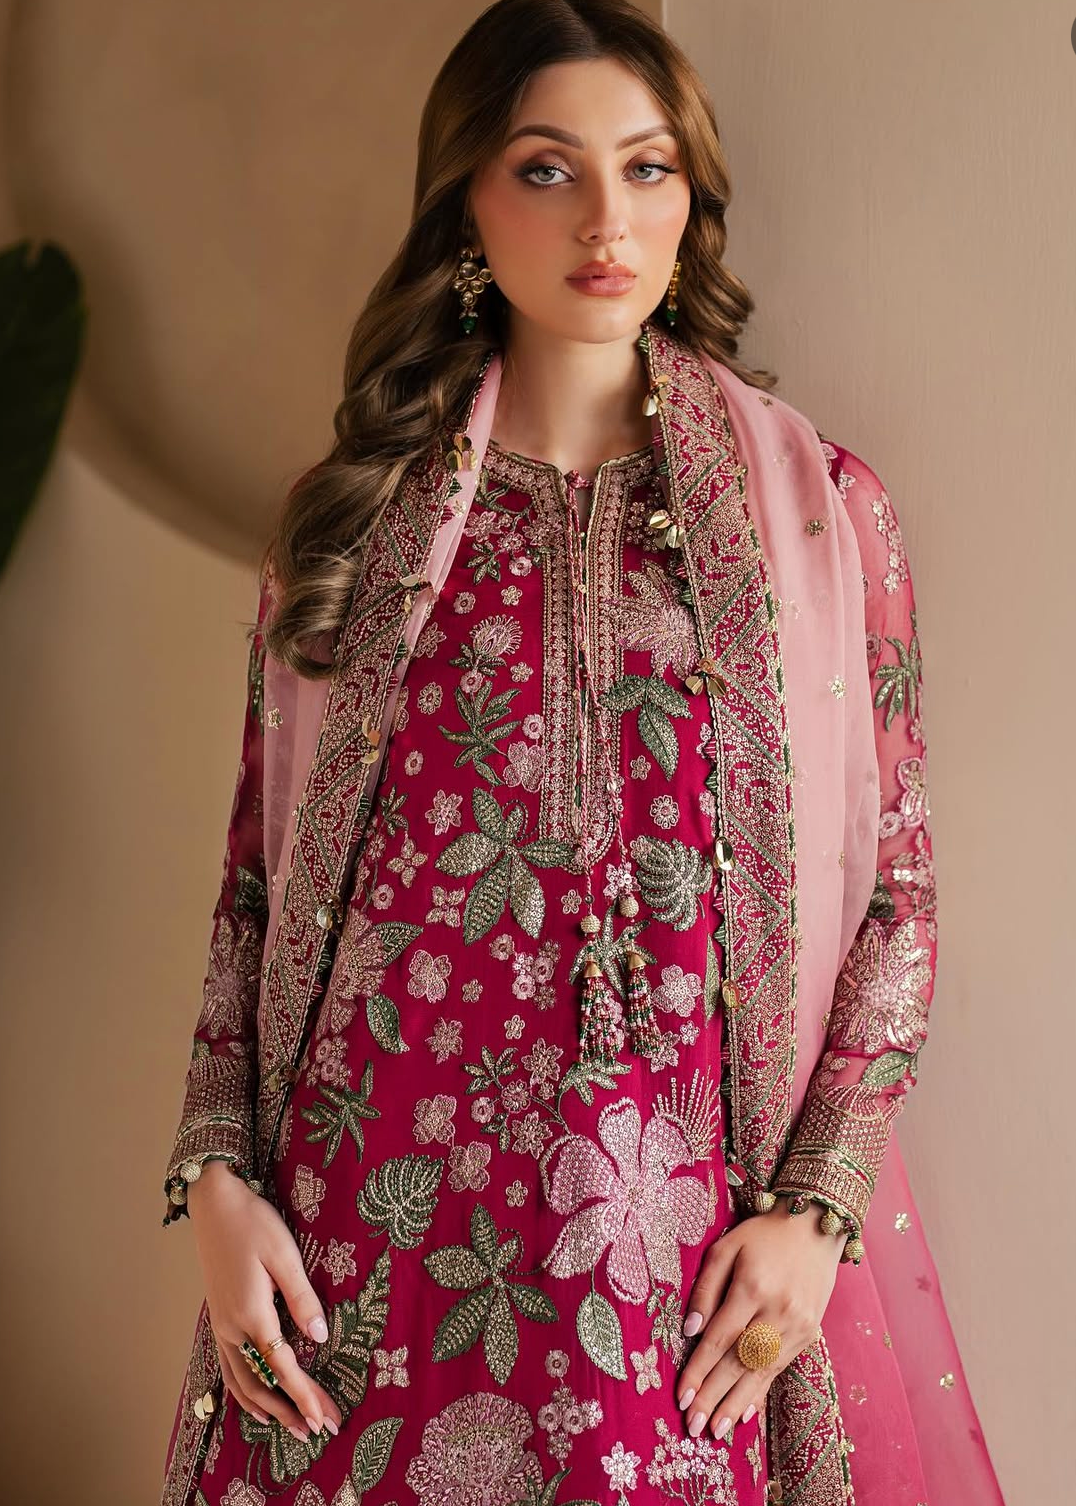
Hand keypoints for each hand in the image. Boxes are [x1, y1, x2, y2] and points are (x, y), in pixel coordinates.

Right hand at [187, 1160, 342, 1442]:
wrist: (214, 1204)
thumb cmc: (253, 1223)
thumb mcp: (284, 1255)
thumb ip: (302, 1298)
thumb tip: (319, 1336)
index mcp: (252, 1314)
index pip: (283, 1367)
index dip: (305, 1396)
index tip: (324, 1419)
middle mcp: (232, 1328)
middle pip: (261, 1384)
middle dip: (289, 1411)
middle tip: (316, 1431)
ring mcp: (221, 1326)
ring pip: (240, 1382)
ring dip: (266, 1408)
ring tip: (290, 1427)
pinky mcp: (218, 1318)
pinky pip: (230, 1368)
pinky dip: (243, 1391)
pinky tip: (256, 1400)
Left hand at [675, 1197, 844, 1439]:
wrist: (814, 1227)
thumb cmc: (762, 1235)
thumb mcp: (726, 1247)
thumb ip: (706, 1288)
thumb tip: (691, 1330)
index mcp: (753, 1286)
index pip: (720, 1337)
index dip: (699, 1369)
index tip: (681, 1397)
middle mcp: (778, 1310)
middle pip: (740, 1361)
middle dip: (714, 1397)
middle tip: (693, 1427)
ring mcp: (798, 1325)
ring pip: (761, 1372)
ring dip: (737, 1404)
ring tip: (716, 1430)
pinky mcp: (809, 1333)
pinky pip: (780, 1368)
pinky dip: (761, 1392)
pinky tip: (746, 1413)